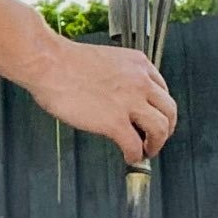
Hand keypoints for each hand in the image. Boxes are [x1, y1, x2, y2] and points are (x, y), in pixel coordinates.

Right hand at [23, 30, 177, 161]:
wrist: (48, 63)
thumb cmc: (64, 61)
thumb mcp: (105, 60)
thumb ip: (118, 76)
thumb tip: (117, 96)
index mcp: (138, 63)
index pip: (163, 90)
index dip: (159, 108)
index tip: (153, 116)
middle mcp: (140, 81)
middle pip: (169, 110)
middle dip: (166, 128)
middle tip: (157, 137)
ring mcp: (129, 102)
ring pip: (160, 129)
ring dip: (156, 144)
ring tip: (147, 151)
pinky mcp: (115, 122)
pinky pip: (135, 145)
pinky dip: (135, 155)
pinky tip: (129, 157)